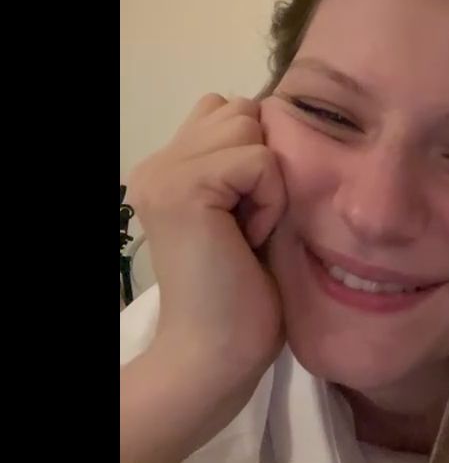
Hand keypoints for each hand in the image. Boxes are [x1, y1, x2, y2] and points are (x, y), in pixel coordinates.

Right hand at [126, 94, 286, 393]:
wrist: (217, 353)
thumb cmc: (245, 294)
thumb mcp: (249, 211)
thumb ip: (247, 165)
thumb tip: (277, 115)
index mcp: (168, 167)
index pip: (229, 109)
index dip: (257, 155)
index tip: (249, 214)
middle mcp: (157, 162)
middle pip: (241, 109)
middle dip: (263, 162)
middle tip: (248, 224)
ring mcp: (164, 172)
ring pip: (250, 126)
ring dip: (267, 181)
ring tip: (247, 230)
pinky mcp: (184, 187)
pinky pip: (260, 161)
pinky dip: (269, 200)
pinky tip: (249, 239)